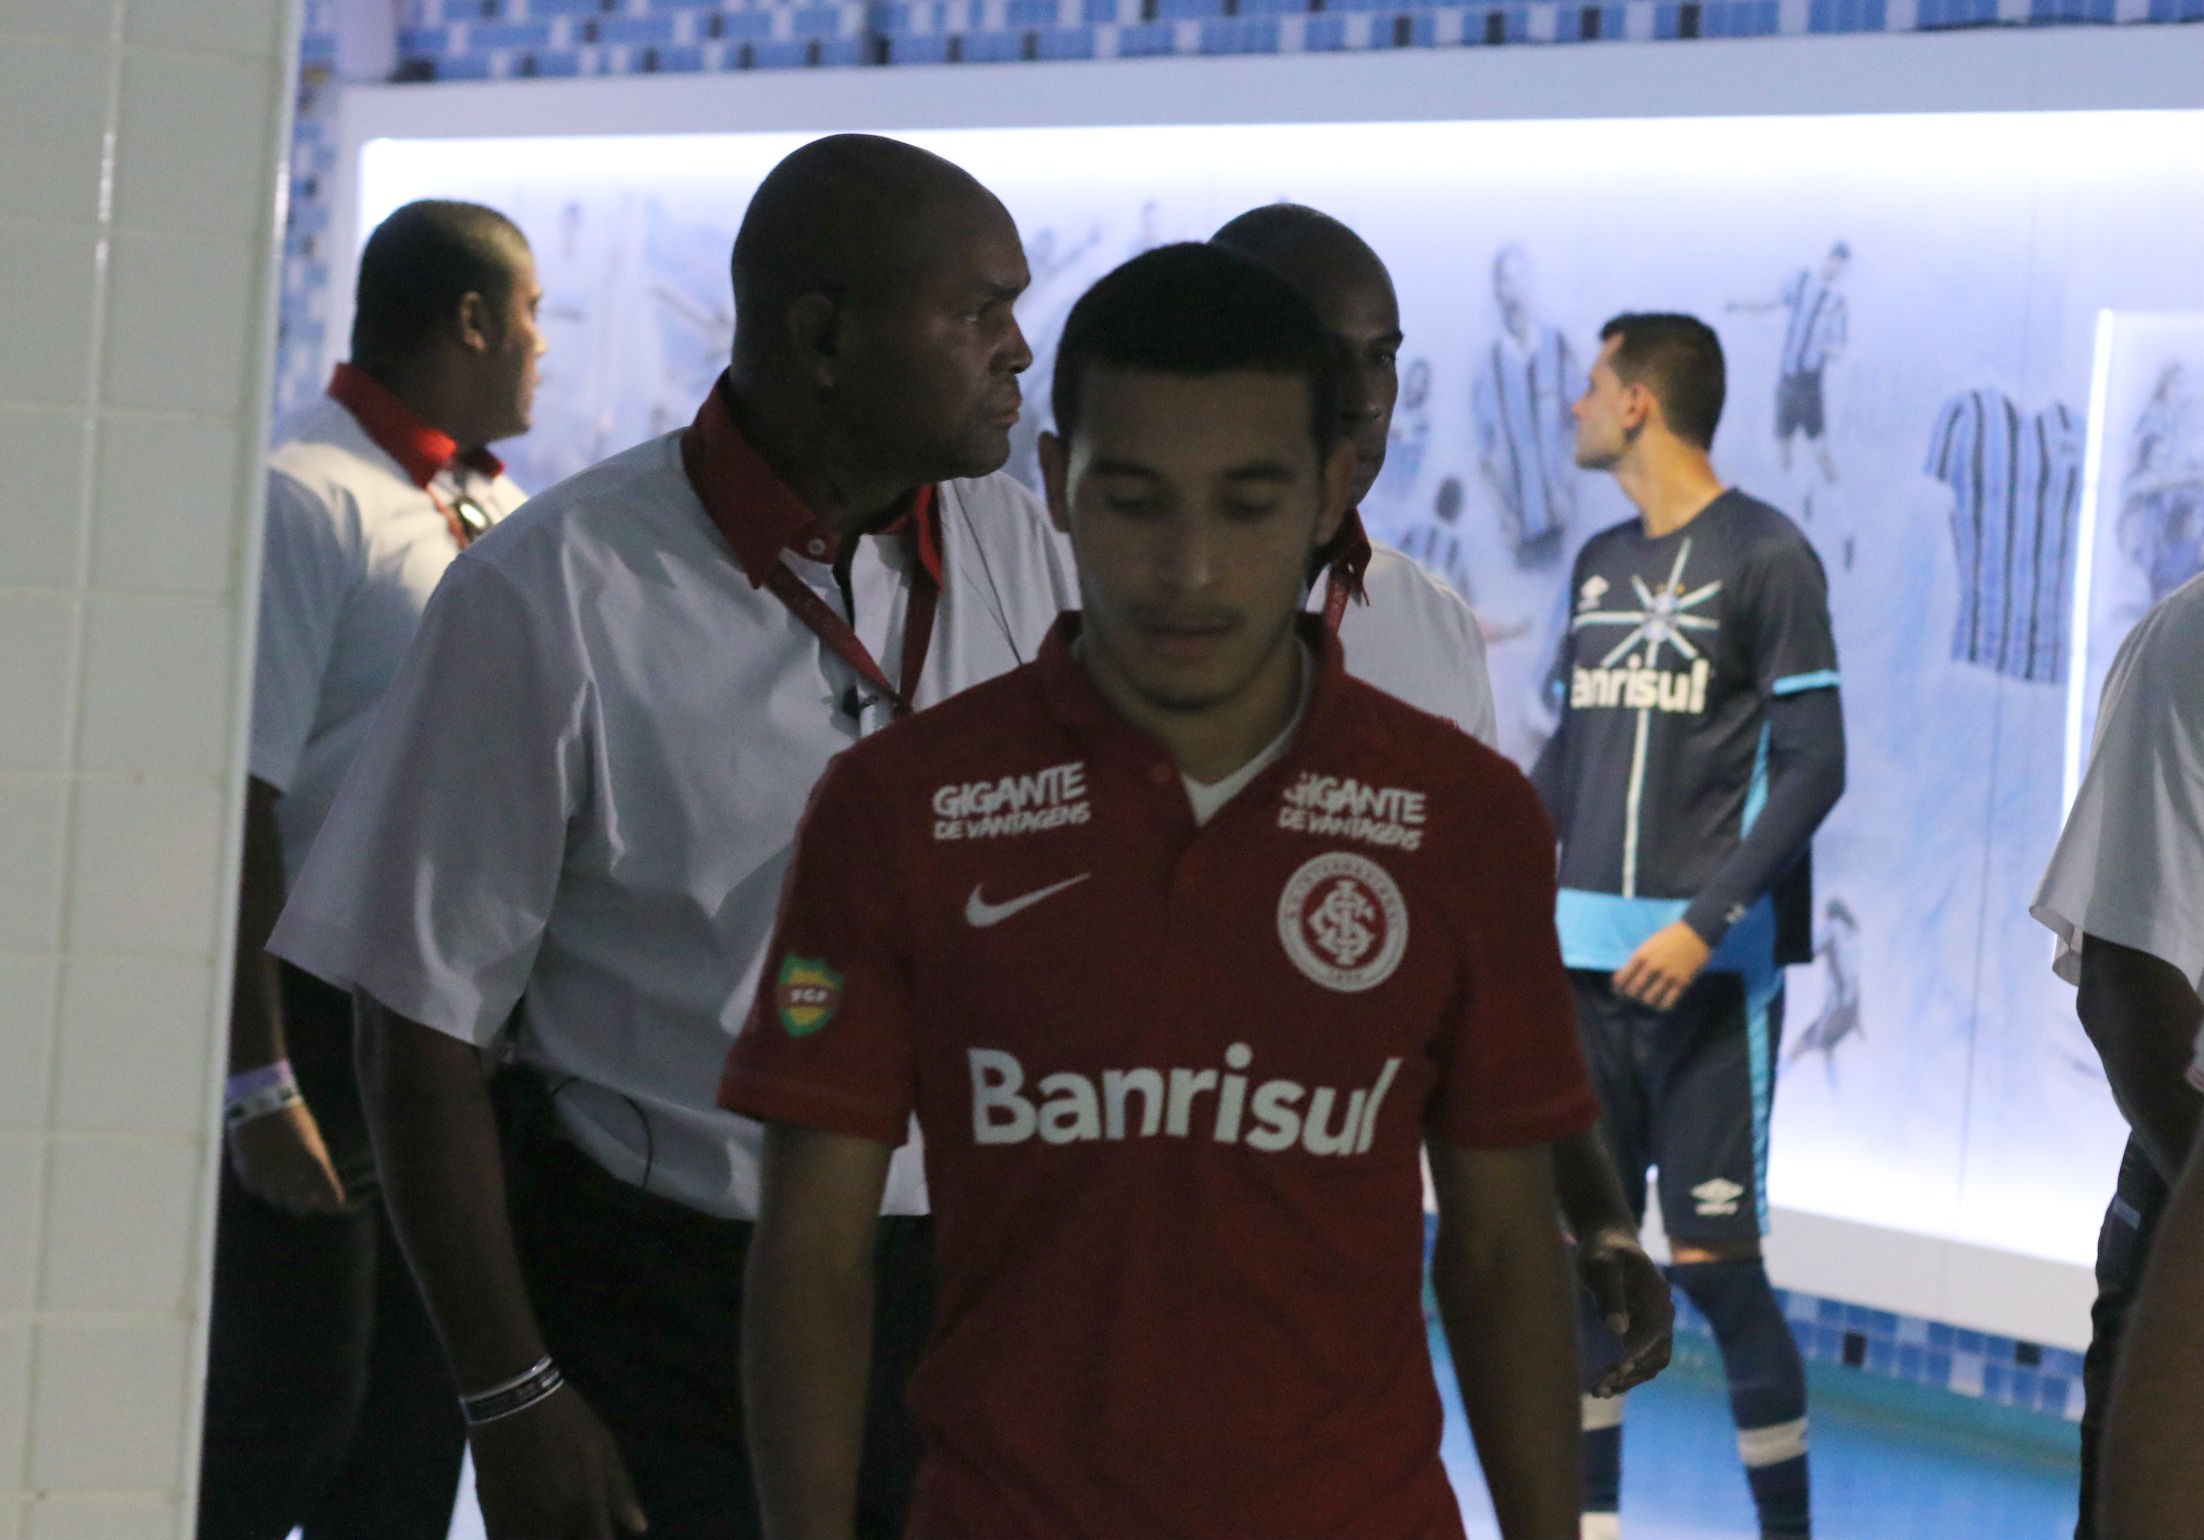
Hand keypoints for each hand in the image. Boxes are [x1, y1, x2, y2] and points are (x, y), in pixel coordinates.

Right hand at [228, 1100, 346, 1214]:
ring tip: (280, 1175)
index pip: (332, 1200)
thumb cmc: (293, 1120)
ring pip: (276, 1201)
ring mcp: (269, 1176)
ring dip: (281, 1194)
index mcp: (315, 1164)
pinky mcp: (248, 1174)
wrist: (260, 1101)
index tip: (332, 1203)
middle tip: (301, 1191)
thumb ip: (320, 1169)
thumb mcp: (313, 1142)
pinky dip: (261, 1184)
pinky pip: (257, 1190)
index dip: (332, 1203)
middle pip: (300, 1207)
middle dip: (303, 1201)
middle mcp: (292, 1175)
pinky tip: (263, 1168)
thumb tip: (327, 1196)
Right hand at [471, 1384, 648, 1537]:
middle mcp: (554, 1525)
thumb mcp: (604, 1450)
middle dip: (571, 1539)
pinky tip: (524, 1522)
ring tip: (549, 1523)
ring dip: (544, 1537)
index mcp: (586, 1508)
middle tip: (573, 1524)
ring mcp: (520, 1524)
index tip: (598, 1533)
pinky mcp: (492, 1518)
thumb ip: (621, 1493)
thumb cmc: (567, 1422)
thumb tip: (639, 1528)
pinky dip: (516, 1537)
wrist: (513, 1402)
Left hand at [1578, 1228, 1673, 1396]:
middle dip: (1631, 1374)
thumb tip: (1617, 1331)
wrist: (1608, 1244)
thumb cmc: (1603, 1251)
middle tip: (1601, 1386)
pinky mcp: (1640, 1335)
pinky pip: (1639, 1363)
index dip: (1638, 1351)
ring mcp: (1653, 1328)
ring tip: (1598, 1391)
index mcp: (1658, 1297)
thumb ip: (1610, 1294)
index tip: (1618, 1368)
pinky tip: (1602, 1387)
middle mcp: (1662, 1316)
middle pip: (1657, 1355)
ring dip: (1628, 1380)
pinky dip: (1624, 1376)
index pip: (1654, 1331)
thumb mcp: (1602, 1266)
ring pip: (1650, 1365)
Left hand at [1613, 922, 1710, 1011]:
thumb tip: (1625, 979)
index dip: (1618, 988)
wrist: (1696, 932)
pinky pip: (1667, 1003)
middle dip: (1630, 996)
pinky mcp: (1683, 983)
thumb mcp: (1649, 944)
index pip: (1621, 979)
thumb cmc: (1669, 938)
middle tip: (1634, 995)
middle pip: (1633, 991)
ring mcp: (1668, 975)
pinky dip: (1661, 1006)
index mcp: (1641, 955)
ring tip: (1648, 997)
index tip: (1619, 991)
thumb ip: (1638, 961)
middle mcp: (1653, 966)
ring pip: (1648, 999)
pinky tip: (1661, 1001)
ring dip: (1646, 1000)